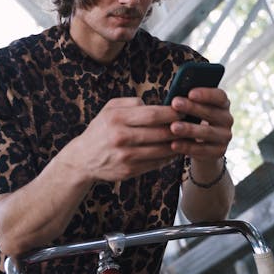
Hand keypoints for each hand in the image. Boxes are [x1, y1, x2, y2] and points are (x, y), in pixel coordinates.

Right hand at [60, 96, 178, 182]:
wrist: (82, 158)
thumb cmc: (101, 129)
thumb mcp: (109, 109)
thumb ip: (132, 102)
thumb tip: (156, 104)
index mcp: (116, 118)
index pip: (152, 114)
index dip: (171, 113)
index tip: (183, 110)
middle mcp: (120, 137)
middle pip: (159, 132)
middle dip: (178, 128)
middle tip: (190, 124)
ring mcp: (125, 156)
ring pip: (161, 150)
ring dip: (177, 144)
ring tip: (186, 138)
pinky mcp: (129, 170)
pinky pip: (155, 163)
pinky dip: (167, 157)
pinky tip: (173, 150)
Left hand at [168, 87, 232, 158]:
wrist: (201, 145)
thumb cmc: (193, 119)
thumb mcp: (194, 109)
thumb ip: (188, 102)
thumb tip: (174, 98)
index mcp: (222, 104)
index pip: (219, 96)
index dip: (206, 94)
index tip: (190, 93)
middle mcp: (227, 119)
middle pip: (211, 112)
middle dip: (192, 107)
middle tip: (175, 104)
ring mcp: (225, 136)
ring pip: (207, 132)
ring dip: (189, 129)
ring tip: (173, 127)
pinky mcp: (219, 152)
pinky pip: (203, 150)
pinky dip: (187, 147)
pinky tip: (174, 144)